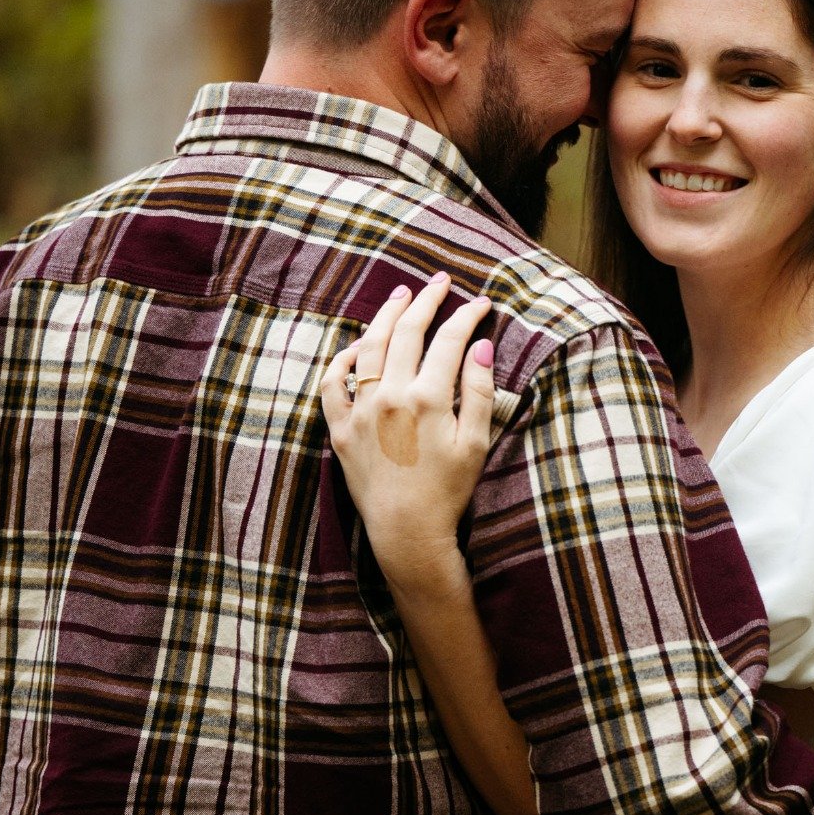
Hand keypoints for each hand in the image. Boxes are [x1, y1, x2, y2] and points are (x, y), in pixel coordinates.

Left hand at [322, 273, 494, 587]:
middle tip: (439, 282)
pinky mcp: (340, 429)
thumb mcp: (476, 442)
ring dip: (385, 316)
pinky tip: (355, 347)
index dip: (467, 315)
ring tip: (400, 297)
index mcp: (428, 398)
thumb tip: (480, 344)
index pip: (450, 339)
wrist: (407, 532)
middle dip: (427, 301)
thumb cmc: (448, 491)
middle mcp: (390, 396)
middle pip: (408, 332)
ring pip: (369, 347)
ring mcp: (361, 410)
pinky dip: (341, 360)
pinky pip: (332, 384)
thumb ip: (478, 390)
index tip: (480, 303)